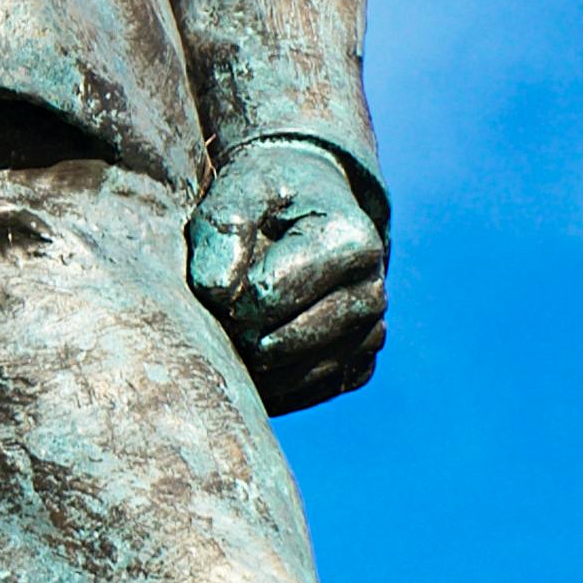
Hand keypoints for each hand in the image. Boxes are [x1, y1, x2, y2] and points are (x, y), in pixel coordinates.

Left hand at [186, 137, 386, 414]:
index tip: (209, 275)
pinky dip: (269, 381)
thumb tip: (217, 294)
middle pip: (274, 345)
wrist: (310, 206)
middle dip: (233, 329)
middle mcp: (373, 295)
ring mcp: (371, 336)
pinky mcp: (358, 368)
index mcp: (354, 243)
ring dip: (248, 359)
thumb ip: (223, 228)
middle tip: (218, 302)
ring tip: (234, 320)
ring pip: (286, 379)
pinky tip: (253, 345)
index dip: (221, 292)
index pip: (265, 294)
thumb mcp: (241, 187)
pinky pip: (302, 395)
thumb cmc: (270, 196)